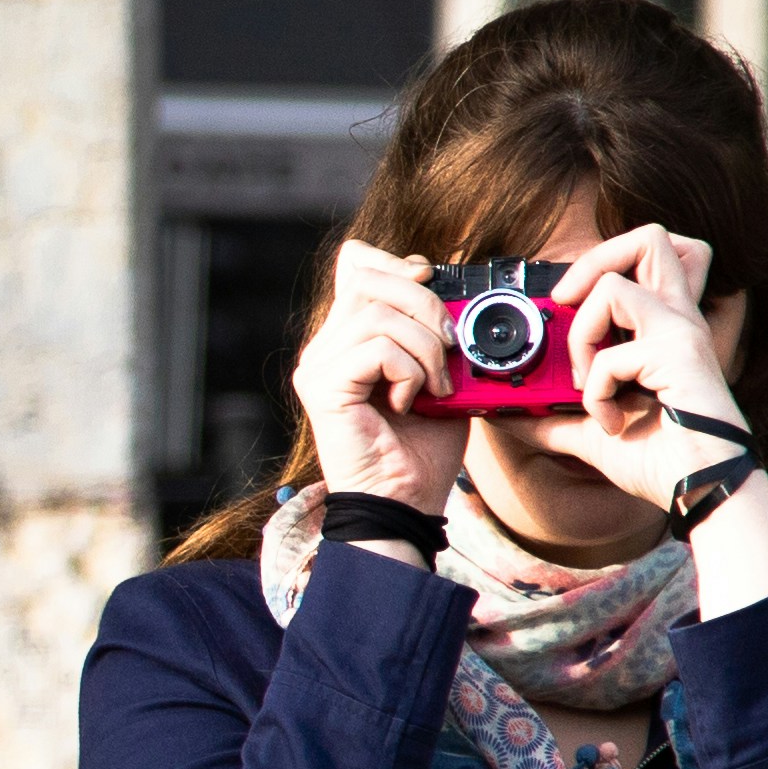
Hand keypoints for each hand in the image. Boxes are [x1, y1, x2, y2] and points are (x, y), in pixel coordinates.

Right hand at [296, 240, 465, 514]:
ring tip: (436, 385)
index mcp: (347, 337)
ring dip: (425, 346)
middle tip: (449, 347)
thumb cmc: (422, 449)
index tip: (433, 291)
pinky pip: (377, 348)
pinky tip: (411, 401)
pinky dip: (410, 370)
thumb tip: (446, 288)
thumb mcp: (439, 375)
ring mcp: (318, 366)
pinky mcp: (323, 387)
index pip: (356, 264)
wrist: (406, 504)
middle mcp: (325, 347)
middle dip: (424, 303)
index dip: (398, 265)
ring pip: (377, 312)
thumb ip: (432, 331)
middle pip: (367, 277)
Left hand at [544, 223, 755, 511]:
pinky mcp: (677, 354)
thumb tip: (505, 416)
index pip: (650, 255)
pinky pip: (609, 354)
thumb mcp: (595, 434)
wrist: (704, 495)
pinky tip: (611, 422)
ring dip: (582, 333)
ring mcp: (681, 332)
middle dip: (593, 261)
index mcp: (667, 326)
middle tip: (568, 306)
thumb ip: (554, 418)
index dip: (601, 263)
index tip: (565, 305)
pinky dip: (596, 392)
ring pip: (614, 283)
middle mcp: (679, 319)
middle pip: (650, 236)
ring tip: (588, 381)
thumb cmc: (667, 463)